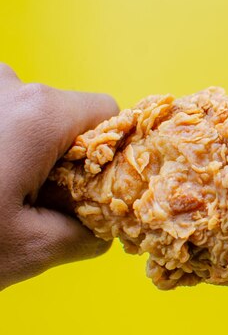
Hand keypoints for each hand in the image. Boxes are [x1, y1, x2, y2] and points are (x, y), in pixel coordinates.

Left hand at [0, 64, 118, 289]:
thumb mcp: (30, 251)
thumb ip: (86, 234)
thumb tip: (103, 227)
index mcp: (37, 114)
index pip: (107, 112)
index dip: (110, 150)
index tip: (90, 186)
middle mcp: (3, 84)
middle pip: (61, 111)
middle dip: (59, 152)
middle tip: (32, 198)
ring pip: (20, 108)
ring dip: (19, 144)